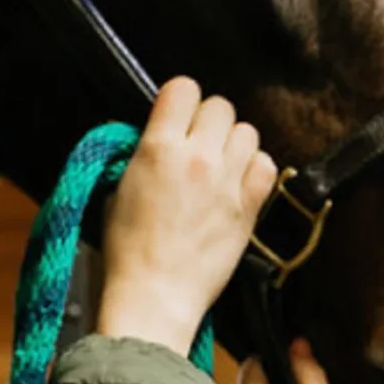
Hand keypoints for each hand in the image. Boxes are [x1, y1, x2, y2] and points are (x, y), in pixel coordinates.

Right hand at [96, 78, 278, 352]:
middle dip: (207, 121)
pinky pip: (267, 164)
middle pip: (220, 106)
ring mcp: (228, 181)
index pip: (183, 88)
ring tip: (220, 164)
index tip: (176, 117)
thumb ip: (141, 155)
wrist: (156, 296)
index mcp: (158, 148)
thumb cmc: (128, 250)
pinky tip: (238, 183)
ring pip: (248, 131)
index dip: (180, 100)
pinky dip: (255, 168)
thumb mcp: (116, 190)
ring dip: (233, 143)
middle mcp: (198, 157)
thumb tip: (157, 137)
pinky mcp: (249, 206)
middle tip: (198, 144)